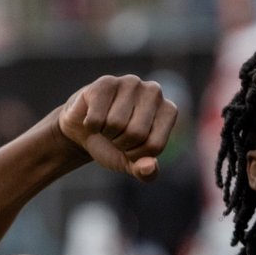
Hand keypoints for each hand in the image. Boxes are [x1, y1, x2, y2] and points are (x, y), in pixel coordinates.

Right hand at [57, 75, 177, 180]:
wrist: (85, 130)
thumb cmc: (115, 146)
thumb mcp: (132, 164)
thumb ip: (146, 173)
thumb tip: (149, 167)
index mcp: (169, 111)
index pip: (154, 145)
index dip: (137, 155)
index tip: (131, 147)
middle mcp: (154, 92)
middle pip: (136, 133)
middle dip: (121, 143)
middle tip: (117, 135)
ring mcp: (131, 83)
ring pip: (116, 123)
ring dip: (106, 132)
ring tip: (107, 125)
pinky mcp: (106, 82)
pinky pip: (96, 117)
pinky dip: (91, 125)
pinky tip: (94, 116)